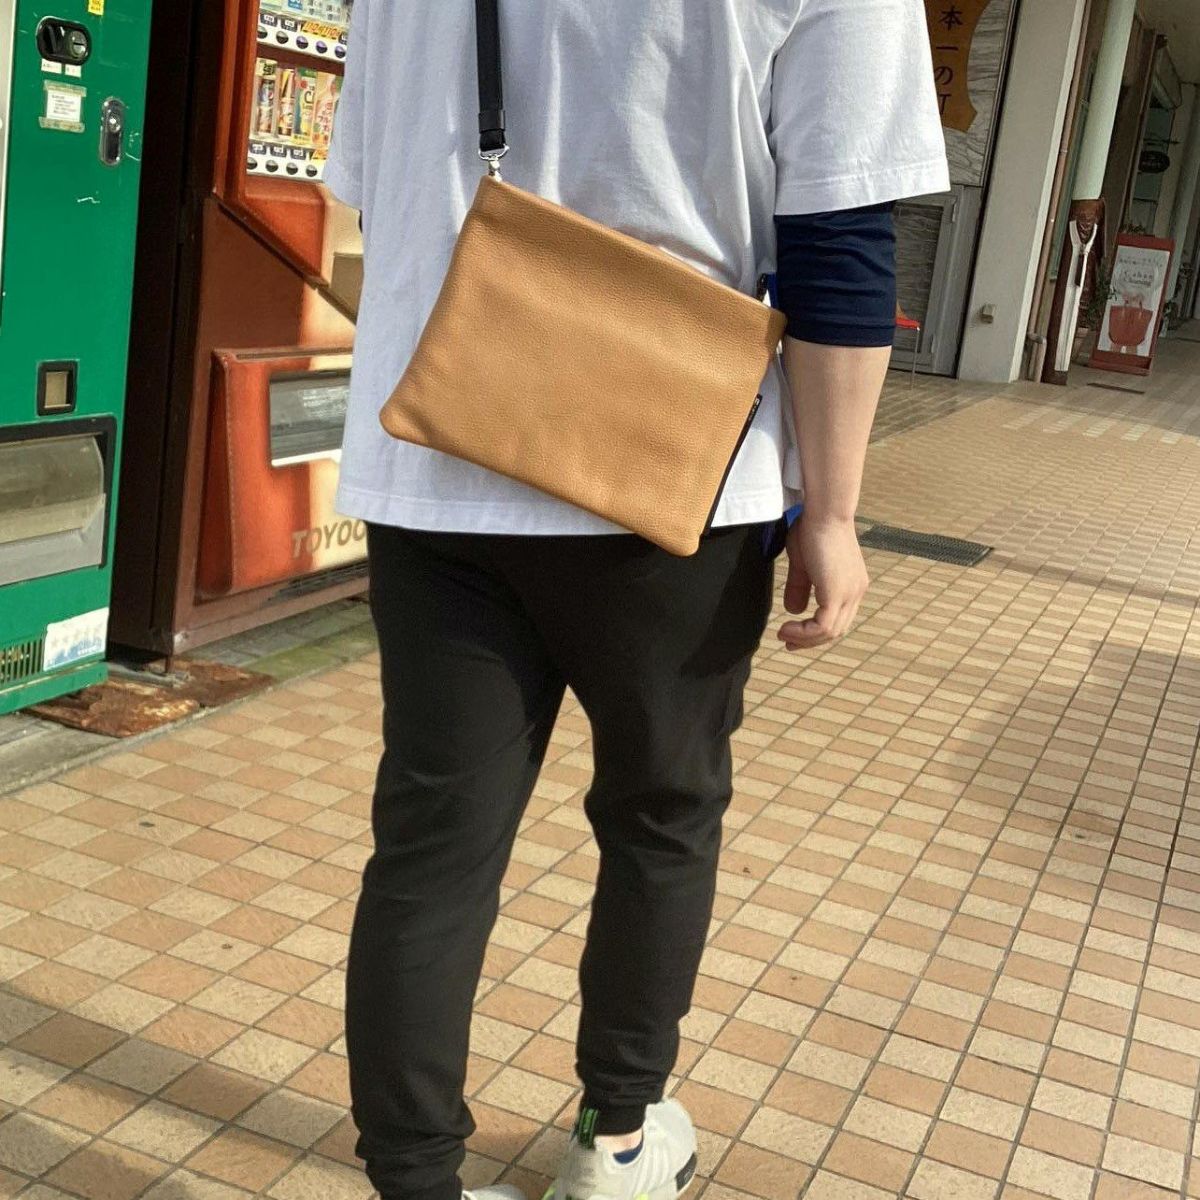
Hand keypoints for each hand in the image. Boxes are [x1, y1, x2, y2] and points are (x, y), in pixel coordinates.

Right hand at [778, 513, 868, 650]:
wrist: (824, 512)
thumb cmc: (812, 528)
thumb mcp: (803, 563)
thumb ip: (800, 587)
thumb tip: (793, 610)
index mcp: (851, 584)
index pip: (838, 617)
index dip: (816, 630)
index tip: (793, 633)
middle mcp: (855, 591)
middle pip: (836, 630)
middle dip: (810, 640)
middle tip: (787, 642)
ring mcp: (850, 593)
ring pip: (830, 632)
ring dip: (805, 639)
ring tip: (783, 635)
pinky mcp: (838, 594)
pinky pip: (823, 626)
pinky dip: (804, 633)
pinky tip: (787, 628)